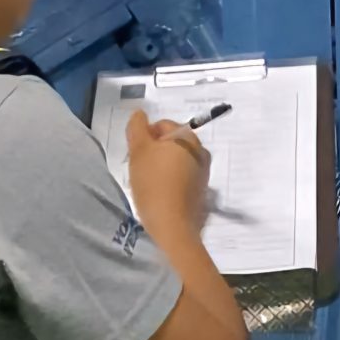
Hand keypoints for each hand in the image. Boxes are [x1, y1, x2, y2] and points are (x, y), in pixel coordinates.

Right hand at [126, 110, 211, 237]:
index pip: (161, 124)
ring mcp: (203, 171)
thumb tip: (140, 114)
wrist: (173, 226)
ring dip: (161, 167)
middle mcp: (200, 150)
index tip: (135, 156)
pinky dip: (170, 180)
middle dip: (153, 153)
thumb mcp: (138, 151)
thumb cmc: (154, 184)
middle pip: (169, 142)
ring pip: (175, 160)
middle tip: (140, 170)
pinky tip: (159, 194)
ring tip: (149, 184)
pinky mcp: (201, 189)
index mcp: (188, 136)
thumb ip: (137, 127)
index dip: (144, 138)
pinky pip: (181, 176)